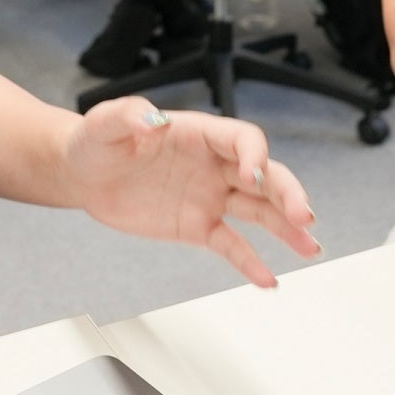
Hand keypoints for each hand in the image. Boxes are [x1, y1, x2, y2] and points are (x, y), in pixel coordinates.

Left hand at [60, 96, 319, 287]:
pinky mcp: (197, 226)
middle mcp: (212, 164)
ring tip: (311, 248)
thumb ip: (127, 115)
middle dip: (287, 194)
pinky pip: (231, 244)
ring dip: (287, 227)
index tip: (252, 175)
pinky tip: (268, 279)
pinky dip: (250, 261)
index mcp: (198, 132)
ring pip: (259, 211)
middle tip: (304, 217)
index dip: (254, 154)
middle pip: (263, 175)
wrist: (83, 174)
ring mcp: (209, 196)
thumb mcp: (104, 121)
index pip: (242, 138)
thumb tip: (151, 119)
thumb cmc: (97, 141)